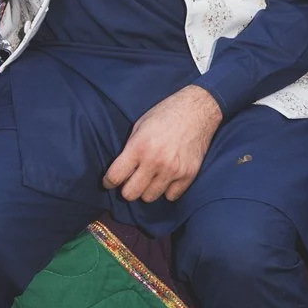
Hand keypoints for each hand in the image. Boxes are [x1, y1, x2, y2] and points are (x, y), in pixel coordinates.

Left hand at [104, 84, 223, 202]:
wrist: (199, 110)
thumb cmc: (166, 114)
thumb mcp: (140, 125)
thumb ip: (130, 149)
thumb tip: (121, 171)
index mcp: (139, 146)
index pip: (115, 177)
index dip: (108, 182)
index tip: (109, 182)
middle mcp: (155, 161)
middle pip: (130, 194)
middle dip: (127, 188)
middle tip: (131, 180)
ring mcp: (173, 170)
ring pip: (149, 197)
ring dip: (147, 189)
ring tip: (151, 177)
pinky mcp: (189, 175)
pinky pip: (171, 196)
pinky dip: (167, 189)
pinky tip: (167, 177)